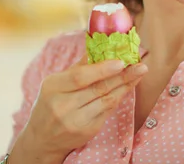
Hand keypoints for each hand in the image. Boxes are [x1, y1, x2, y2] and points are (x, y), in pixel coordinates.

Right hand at [9, 56, 147, 163]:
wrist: (42, 138)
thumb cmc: (51, 103)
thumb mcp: (56, 83)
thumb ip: (78, 67)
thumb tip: (100, 45)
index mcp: (53, 87)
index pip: (80, 77)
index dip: (102, 69)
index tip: (121, 61)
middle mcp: (62, 106)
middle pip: (98, 88)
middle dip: (122, 76)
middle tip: (140, 65)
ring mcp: (75, 121)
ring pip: (107, 100)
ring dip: (126, 85)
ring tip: (140, 73)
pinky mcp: (87, 131)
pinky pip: (108, 111)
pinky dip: (119, 97)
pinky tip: (128, 87)